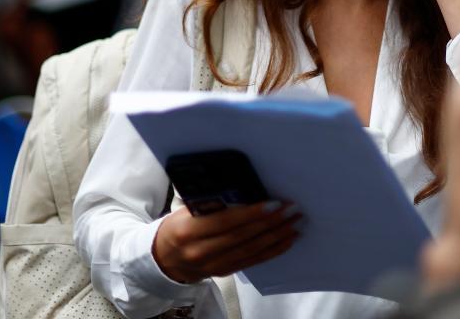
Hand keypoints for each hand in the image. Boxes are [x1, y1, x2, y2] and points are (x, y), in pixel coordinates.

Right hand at [152, 201, 300, 282]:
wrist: (164, 259)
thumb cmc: (178, 226)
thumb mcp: (186, 211)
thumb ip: (211, 203)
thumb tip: (244, 188)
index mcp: (188, 231)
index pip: (226, 222)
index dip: (252, 213)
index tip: (274, 203)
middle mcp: (201, 251)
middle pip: (243, 237)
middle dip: (271, 222)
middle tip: (292, 209)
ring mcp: (213, 265)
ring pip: (251, 250)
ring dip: (277, 236)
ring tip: (295, 222)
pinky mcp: (224, 272)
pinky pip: (253, 261)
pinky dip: (273, 250)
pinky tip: (288, 239)